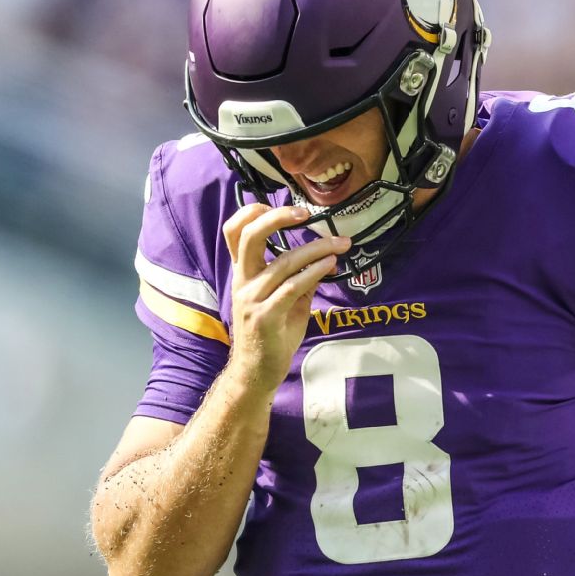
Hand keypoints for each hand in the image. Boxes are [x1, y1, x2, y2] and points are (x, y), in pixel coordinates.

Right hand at [222, 204, 350, 391]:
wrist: (257, 371)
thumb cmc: (271, 332)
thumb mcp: (285, 300)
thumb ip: (298, 277)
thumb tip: (324, 257)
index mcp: (243, 273)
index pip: (234, 232)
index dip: (251, 212)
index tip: (280, 204)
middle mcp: (243, 281)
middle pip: (249, 236)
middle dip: (277, 218)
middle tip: (306, 213)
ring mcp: (252, 299)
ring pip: (282, 262)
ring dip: (315, 249)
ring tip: (340, 244)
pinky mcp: (266, 317)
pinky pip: (292, 288)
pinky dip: (314, 272)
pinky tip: (330, 265)